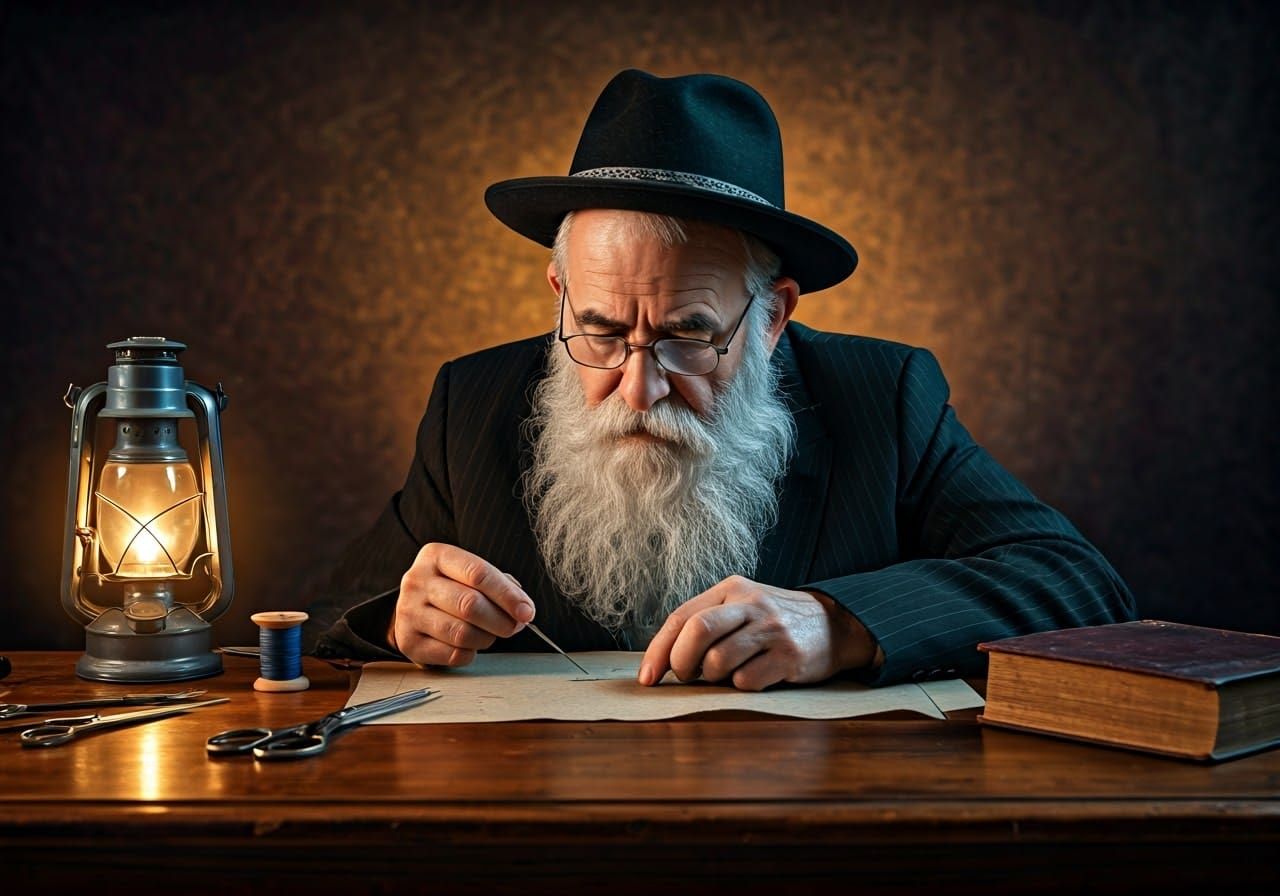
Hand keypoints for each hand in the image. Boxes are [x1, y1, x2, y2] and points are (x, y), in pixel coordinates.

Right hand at [388, 543, 534, 666]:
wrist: (414, 608)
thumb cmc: (452, 588)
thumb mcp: (471, 575)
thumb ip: (500, 585)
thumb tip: (523, 609)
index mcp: (435, 556)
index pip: (478, 573)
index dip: (507, 595)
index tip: (526, 611)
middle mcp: (416, 581)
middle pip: (469, 604)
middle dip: (501, 620)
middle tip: (513, 627)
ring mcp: (408, 612)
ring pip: (461, 633)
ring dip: (486, 638)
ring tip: (490, 634)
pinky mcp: (408, 641)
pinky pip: (452, 654)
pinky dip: (470, 654)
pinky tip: (469, 645)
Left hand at [637, 576, 876, 690]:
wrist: (835, 626)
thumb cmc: (774, 622)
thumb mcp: (742, 607)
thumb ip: (706, 623)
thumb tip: (663, 660)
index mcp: (732, 588)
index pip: (682, 617)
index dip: (659, 650)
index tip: (647, 678)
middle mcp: (751, 603)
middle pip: (698, 631)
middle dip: (681, 662)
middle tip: (685, 677)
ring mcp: (771, 629)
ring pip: (719, 661)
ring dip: (712, 678)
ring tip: (725, 675)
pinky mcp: (789, 656)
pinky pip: (746, 681)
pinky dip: (741, 686)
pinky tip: (755, 677)